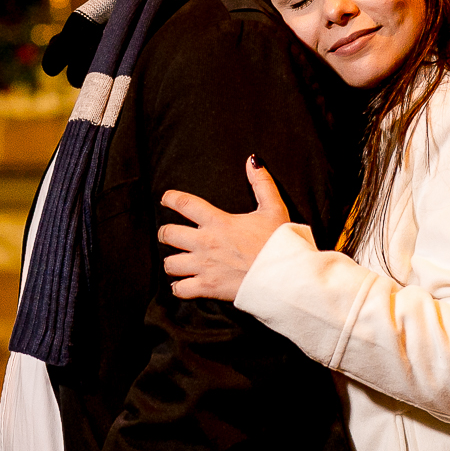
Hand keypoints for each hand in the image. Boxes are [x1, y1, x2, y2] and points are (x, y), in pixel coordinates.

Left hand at [158, 156, 290, 300]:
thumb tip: (253, 161)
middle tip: (168, 235)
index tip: (166, 198)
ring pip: (170, 263)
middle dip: (165, 234)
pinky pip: (180, 289)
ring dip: (172, 263)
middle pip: (168, 234)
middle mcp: (206, 242)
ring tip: (176, 262)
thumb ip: (261, 184)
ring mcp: (204, 266)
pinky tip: (182, 285)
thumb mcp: (273, 208)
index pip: (185, 204)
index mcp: (218, 222)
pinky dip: (179, 288)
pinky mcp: (207, 287)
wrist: (284, 275)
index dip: (170, 198)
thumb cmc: (279, 243)